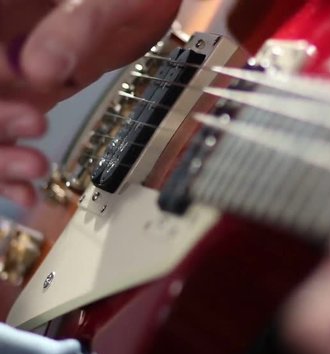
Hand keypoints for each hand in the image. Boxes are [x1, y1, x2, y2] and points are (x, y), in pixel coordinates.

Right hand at [0, 0, 181, 205]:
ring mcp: (6, 69)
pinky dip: (10, 170)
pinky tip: (25, 192)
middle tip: (33, 124)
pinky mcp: (27, 92)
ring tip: (34, 167)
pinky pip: (5, 134)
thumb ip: (76, 27)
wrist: (149, 3)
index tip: (21, 93)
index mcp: (4, 7)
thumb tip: (38, 69)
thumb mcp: (111, 0)